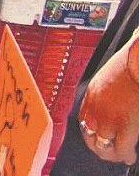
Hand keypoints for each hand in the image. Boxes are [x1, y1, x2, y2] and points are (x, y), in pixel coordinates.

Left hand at [77, 41, 138, 163]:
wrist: (138, 61)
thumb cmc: (129, 64)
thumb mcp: (108, 77)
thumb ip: (106, 91)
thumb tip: (114, 100)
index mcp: (91, 94)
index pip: (84, 120)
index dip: (91, 131)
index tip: (97, 136)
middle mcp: (95, 109)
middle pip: (89, 135)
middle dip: (98, 146)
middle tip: (107, 152)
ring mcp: (109, 119)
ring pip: (103, 146)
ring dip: (111, 154)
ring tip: (119, 156)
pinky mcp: (125, 127)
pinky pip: (121, 149)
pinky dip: (125, 155)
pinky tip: (129, 156)